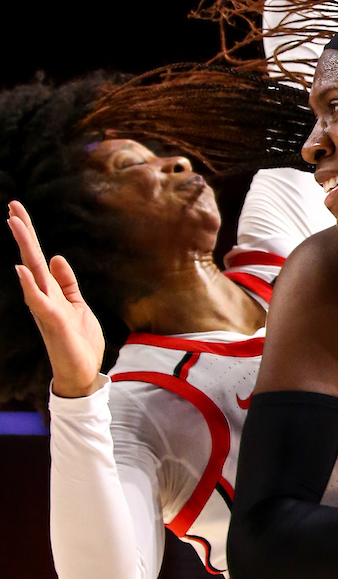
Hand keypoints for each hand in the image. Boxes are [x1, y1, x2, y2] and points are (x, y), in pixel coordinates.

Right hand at [8, 201, 104, 397]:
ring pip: (32, 273)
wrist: (83, 372)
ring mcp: (46, 308)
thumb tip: (56, 257)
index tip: (17, 210)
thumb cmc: (79, 341)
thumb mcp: (77, 305)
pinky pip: (38, 301)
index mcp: (52, 292)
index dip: (30, 235)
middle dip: (23, 233)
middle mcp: (44, 297)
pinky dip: (29, 285)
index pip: (38, 258)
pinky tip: (21, 270)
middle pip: (31, 259)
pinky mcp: (52, 322)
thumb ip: (67, 283)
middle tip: (12, 206)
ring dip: (24, 248)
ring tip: (13, 223)